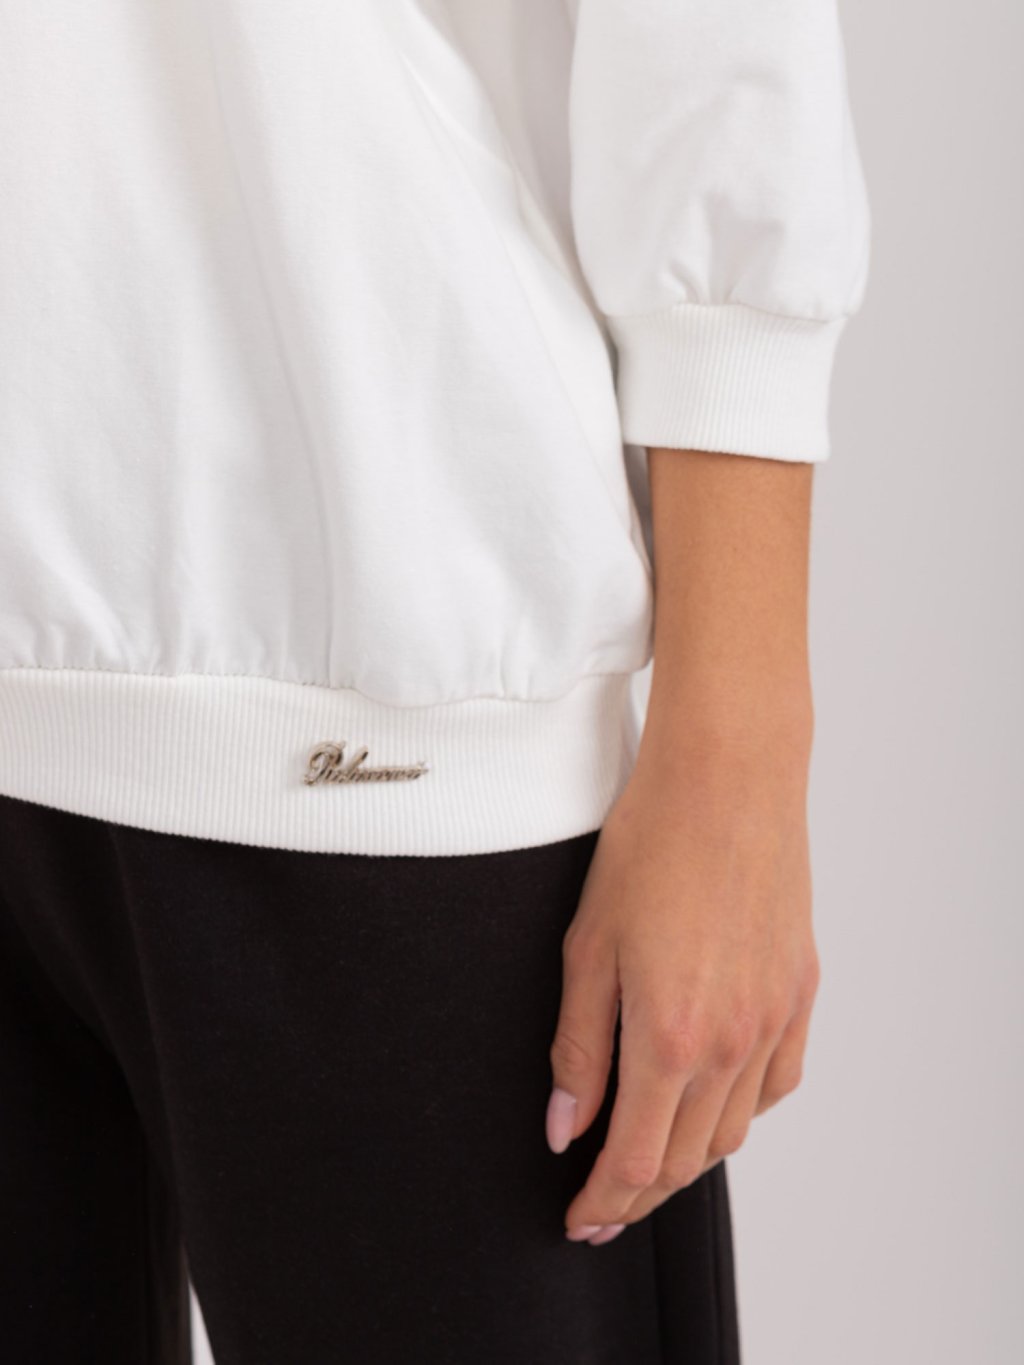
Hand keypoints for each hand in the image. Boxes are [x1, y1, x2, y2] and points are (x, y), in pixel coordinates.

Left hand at [545, 738, 820, 1245]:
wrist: (728, 779)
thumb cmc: (649, 847)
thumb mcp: (587, 948)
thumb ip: (577, 1048)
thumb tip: (566, 1128)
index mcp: (669, 1037)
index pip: (636, 1159)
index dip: (603, 1200)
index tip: (579, 1219)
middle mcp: (732, 1043)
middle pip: (687, 1159)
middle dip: (639, 1192)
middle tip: (603, 1202)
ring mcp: (774, 1019)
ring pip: (734, 1130)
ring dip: (688, 1158)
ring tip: (650, 1158)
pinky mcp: (800, 991)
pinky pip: (778, 1082)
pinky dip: (742, 1110)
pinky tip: (714, 1101)